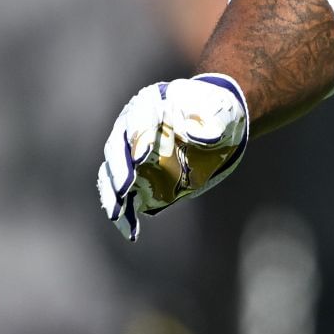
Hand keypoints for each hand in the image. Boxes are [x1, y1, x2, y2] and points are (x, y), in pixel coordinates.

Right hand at [97, 73, 248, 240]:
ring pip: (112, 171)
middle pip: (118, 145)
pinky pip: (122, 194)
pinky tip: (130, 231)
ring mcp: (130, 151)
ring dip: (113, 193)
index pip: (140, 115)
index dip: (139, 134)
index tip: (142, 153)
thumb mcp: (221, 112)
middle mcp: (133, 125)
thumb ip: (211, 122)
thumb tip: (196, 134)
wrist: (215, 123)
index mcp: (152, 103)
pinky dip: (123, 212)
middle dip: (120, 166)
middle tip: (125, 185)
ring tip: (117, 214)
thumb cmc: (216, 113)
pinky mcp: (135, 175)